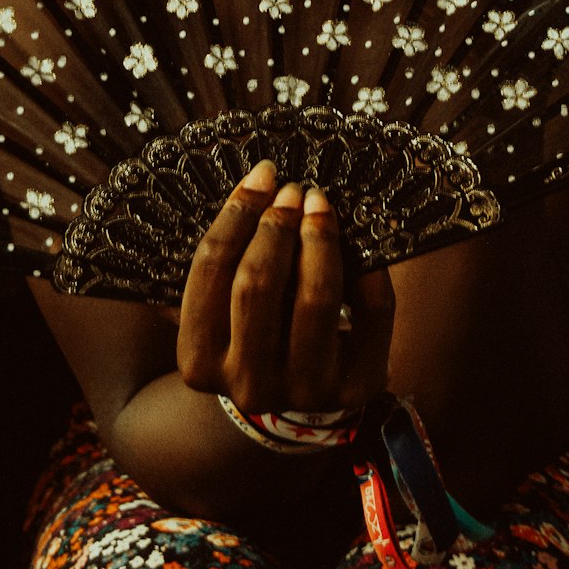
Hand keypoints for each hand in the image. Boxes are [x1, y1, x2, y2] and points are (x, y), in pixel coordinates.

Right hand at [177, 163, 394, 412]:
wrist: (298, 391)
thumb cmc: (255, 330)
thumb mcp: (222, 306)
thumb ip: (225, 262)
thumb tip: (257, 183)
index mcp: (199, 363)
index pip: (210, 271)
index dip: (236, 214)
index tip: (261, 177)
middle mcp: (248, 387)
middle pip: (256, 286)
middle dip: (277, 225)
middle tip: (293, 190)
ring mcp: (304, 391)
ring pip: (315, 299)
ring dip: (319, 238)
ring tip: (319, 205)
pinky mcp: (356, 388)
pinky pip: (370, 311)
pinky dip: (368, 266)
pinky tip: (359, 238)